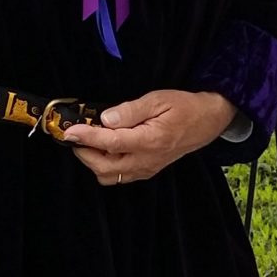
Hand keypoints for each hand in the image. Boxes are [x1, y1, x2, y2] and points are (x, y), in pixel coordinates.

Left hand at [62, 88, 238, 184]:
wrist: (206, 122)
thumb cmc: (184, 108)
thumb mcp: (158, 100)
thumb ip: (131, 110)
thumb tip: (106, 119)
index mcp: (150, 140)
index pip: (110, 142)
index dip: (86, 137)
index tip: (70, 131)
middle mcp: (146, 160)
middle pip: (104, 167)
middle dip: (84, 152)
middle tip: (77, 134)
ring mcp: (146, 169)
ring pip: (109, 176)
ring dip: (93, 161)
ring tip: (89, 141)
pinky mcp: (146, 171)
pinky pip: (119, 176)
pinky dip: (104, 166)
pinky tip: (104, 148)